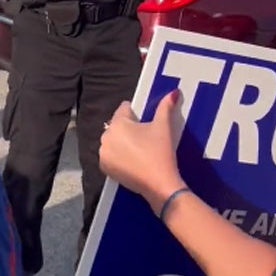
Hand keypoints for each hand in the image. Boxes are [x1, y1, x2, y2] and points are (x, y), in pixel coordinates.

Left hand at [101, 90, 186, 212]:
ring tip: (140, 149)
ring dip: (122, 142)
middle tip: (146, 137)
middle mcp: (105, 136)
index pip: (124, 109)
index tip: (145, 119)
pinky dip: (119, 156)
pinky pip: (110, 155)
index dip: (136, 112)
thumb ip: (165, 107)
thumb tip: (172, 92)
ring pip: (113, 140)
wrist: (158, 183)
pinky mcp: (104, 167)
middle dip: (129, 128)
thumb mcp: (164, 127)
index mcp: (117, 123)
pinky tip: (133, 159)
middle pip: (117, 125)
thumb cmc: (160, 152)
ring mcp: (102, 153)